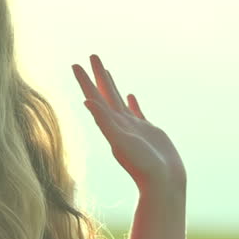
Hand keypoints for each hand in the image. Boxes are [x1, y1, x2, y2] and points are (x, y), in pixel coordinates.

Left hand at [72, 54, 186, 192]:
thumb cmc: (142, 166)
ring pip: (118, 101)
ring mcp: (133, 127)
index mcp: (110, 124)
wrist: (163, 183)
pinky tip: (130, 96)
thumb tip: (87, 102)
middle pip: (104, 93)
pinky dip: (132, 103)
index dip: (84, 81)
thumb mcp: (121, 142)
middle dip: (97, 75)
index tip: (75, 64)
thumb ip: (105, 123)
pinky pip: (136, 112)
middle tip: (91, 55)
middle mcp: (118, 124)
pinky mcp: (147, 132)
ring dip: (111, 85)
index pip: (94, 97)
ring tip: (105, 71)